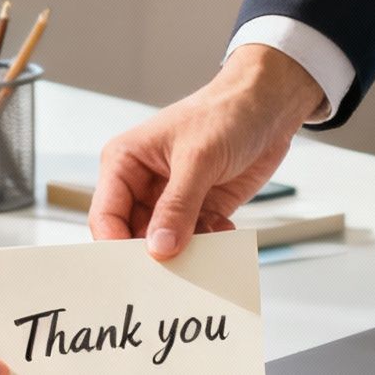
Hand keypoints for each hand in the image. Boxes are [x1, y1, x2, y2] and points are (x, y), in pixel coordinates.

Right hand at [91, 44, 324, 258]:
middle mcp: (143, 183)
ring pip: (165, 243)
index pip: (106, 215)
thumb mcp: (197, 159)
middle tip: (173, 267)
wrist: (269, 107)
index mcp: (125, 162)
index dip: (116, 244)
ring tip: (207, 236)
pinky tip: (223, 227)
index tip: (137, 267)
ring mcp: (172, 199)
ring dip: (187, 249)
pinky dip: (209, 242)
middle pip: (133, 235)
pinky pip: (195, 240)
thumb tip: (160, 247)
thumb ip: (177, 207)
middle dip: (154, 252)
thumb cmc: (226, 112)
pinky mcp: (200, 209)